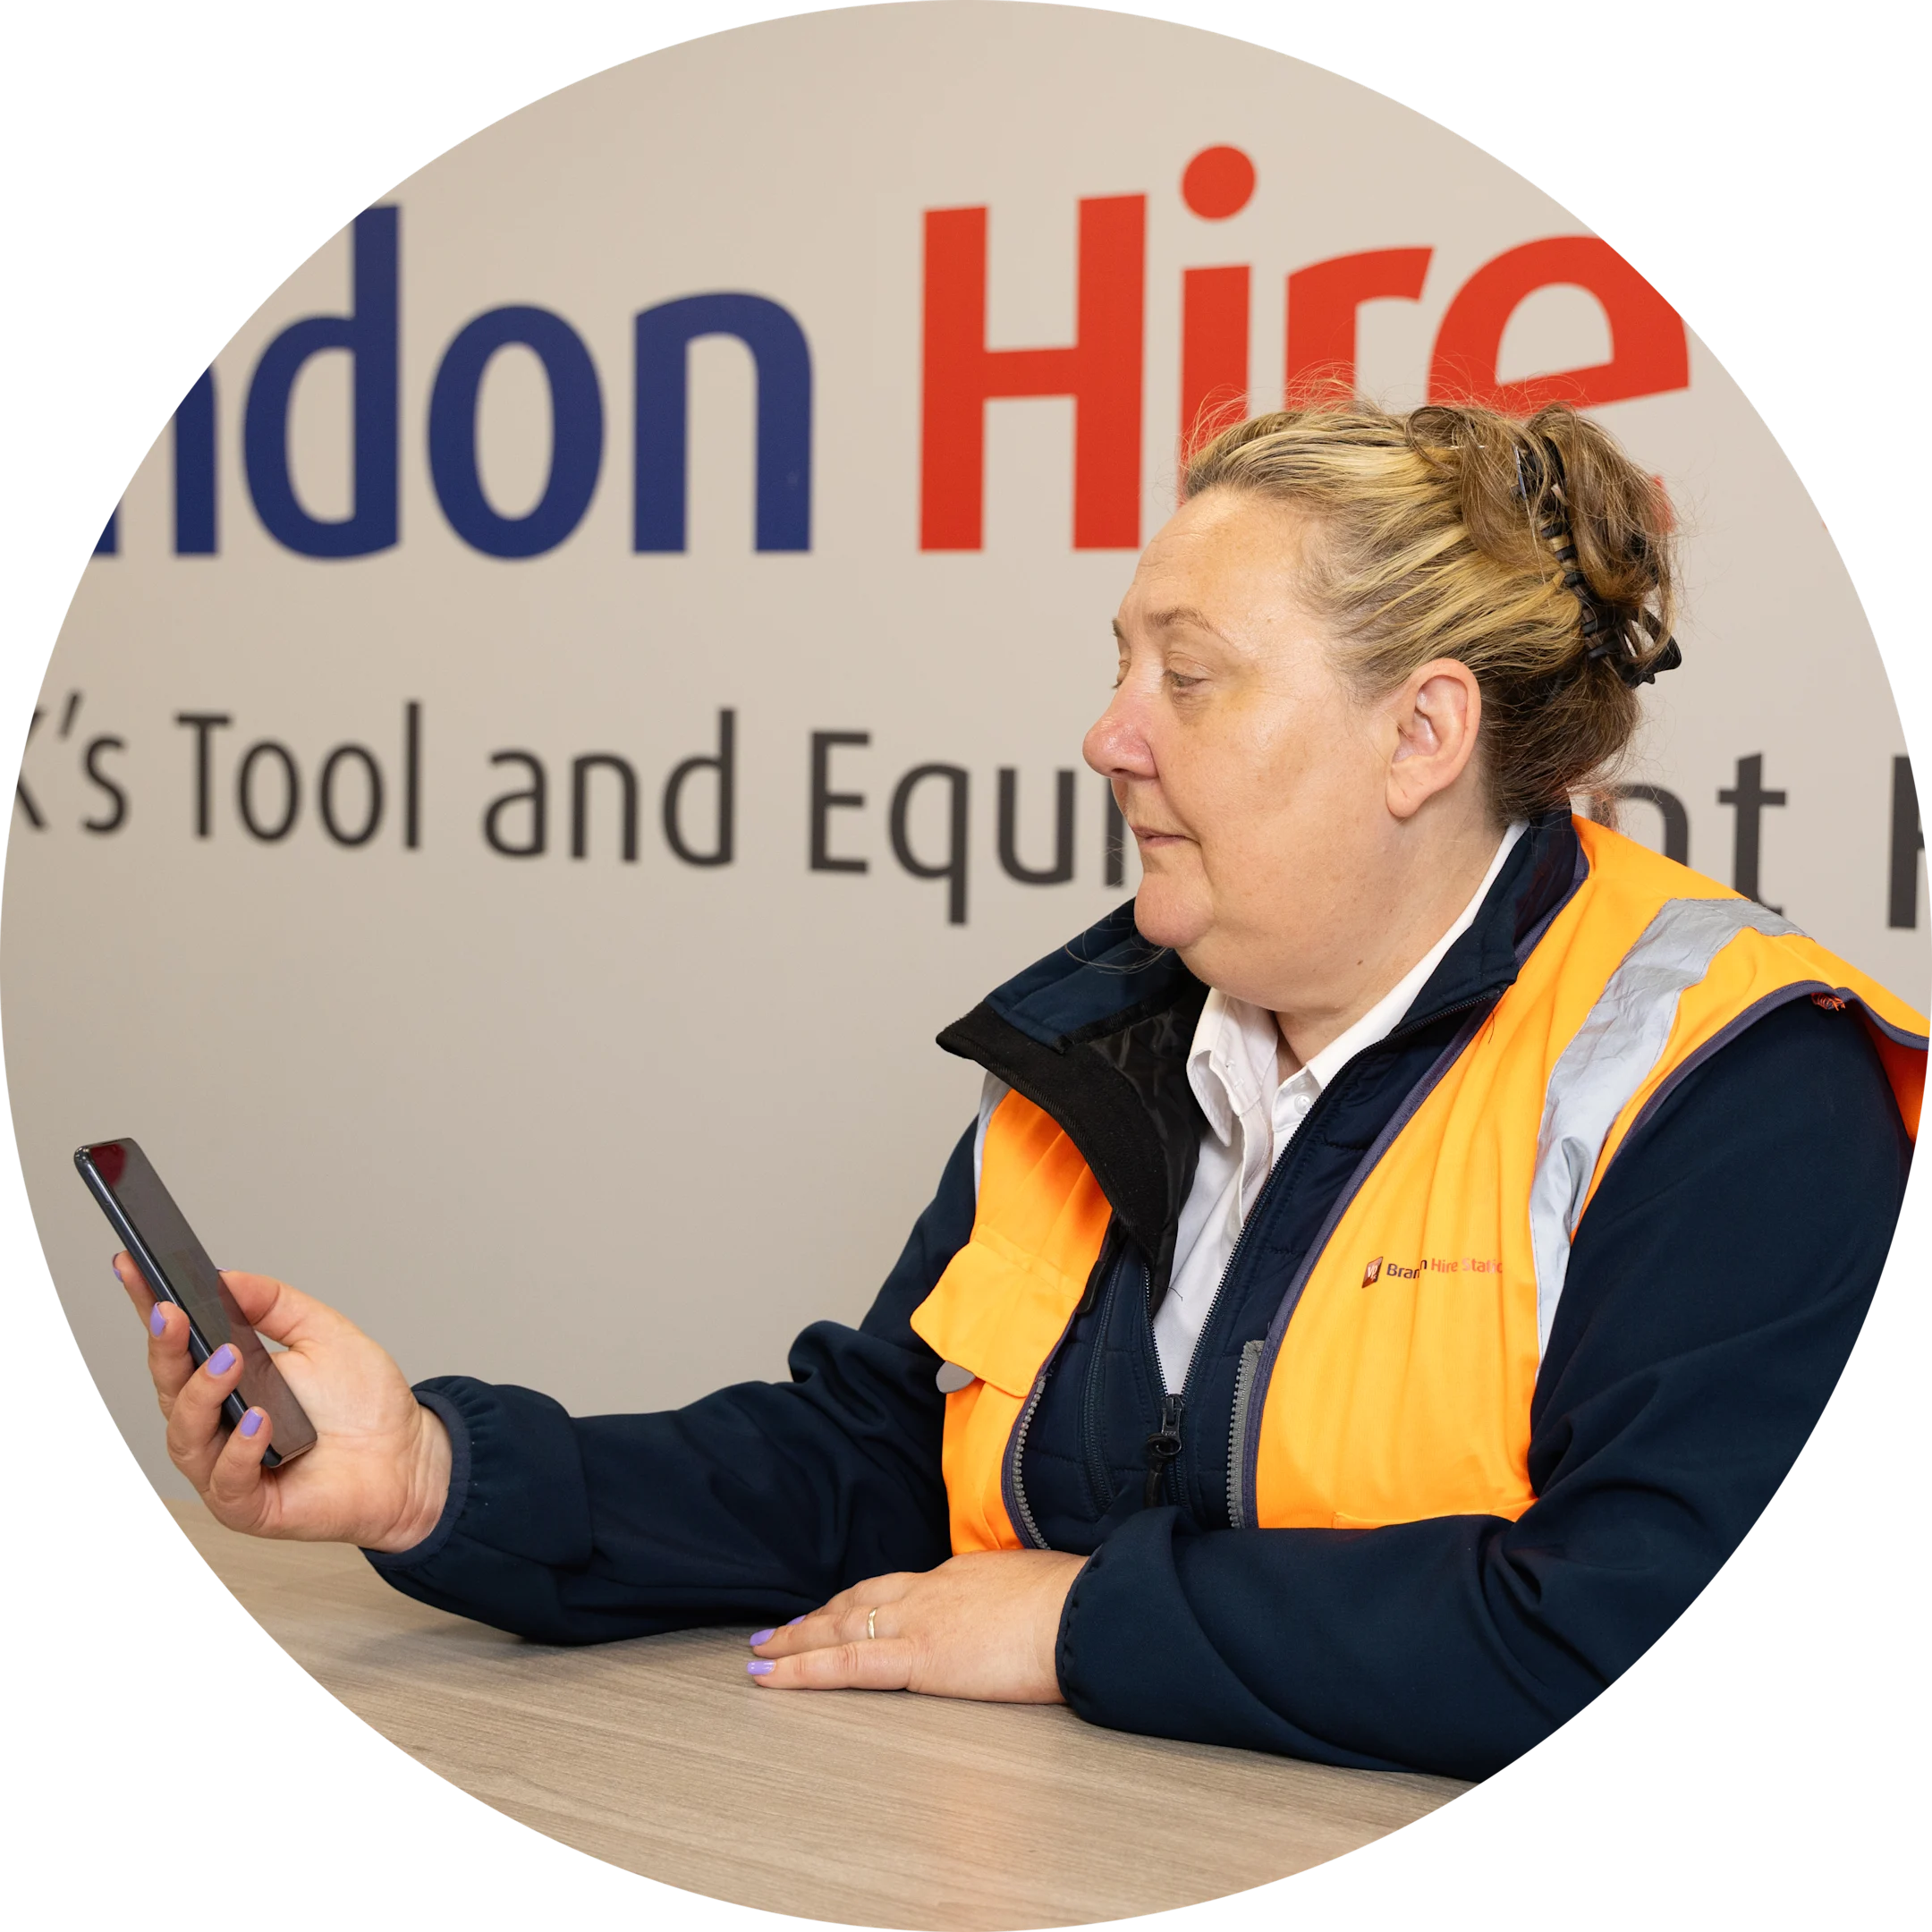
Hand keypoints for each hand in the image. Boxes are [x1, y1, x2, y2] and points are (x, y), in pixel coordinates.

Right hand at [114, 1256, 450, 1553]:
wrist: (406, 1457)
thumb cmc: (362, 1404)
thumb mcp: (323, 1334)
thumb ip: (276, 1304)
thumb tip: (227, 1277)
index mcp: (227, 1380)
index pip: (178, 1342)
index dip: (148, 1306)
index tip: (131, 1266)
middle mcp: (217, 1423)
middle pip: (171, 1387)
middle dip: (165, 1347)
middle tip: (172, 1313)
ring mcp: (227, 1466)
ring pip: (187, 1435)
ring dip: (203, 1395)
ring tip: (229, 1362)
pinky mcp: (250, 1505)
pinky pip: (227, 1481)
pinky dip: (239, 1450)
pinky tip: (259, 1421)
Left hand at [746, 1550, 1086, 1701]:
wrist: (1085, 1611)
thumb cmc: (1078, 1607)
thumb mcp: (1041, 1593)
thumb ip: (1017, 1605)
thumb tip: (1025, 1616)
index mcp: (962, 1577)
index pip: (899, 1589)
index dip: (861, 1599)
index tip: (839, 1608)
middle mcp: (931, 1593)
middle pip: (858, 1601)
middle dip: (817, 1616)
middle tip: (780, 1629)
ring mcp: (919, 1622)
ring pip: (840, 1628)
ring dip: (796, 1640)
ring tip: (763, 1651)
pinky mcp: (917, 1658)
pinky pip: (844, 1664)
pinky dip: (801, 1669)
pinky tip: (771, 1676)